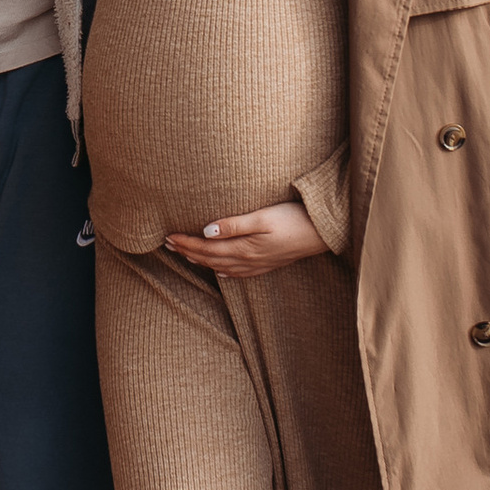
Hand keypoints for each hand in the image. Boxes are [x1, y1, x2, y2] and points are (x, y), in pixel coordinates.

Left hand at [164, 200, 324, 280]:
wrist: (323, 233)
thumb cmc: (294, 219)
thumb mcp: (263, 217)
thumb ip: (234, 224)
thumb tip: (206, 230)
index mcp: (243, 248)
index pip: (206, 247)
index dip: (185, 243)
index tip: (168, 237)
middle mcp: (247, 260)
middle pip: (210, 258)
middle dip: (187, 252)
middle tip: (167, 245)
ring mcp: (258, 264)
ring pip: (221, 266)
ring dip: (201, 261)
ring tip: (185, 254)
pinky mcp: (267, 264)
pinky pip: (238, 273)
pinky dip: (224, 271)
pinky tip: (220, 271)